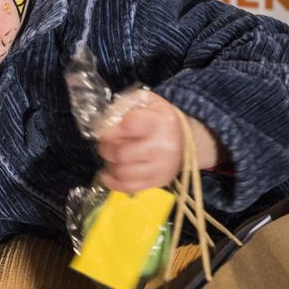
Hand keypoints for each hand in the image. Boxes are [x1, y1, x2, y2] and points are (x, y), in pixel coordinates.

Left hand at [97, 90, 219, 193]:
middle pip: (121, 153)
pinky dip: (113, 183)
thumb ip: (123, 106)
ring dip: (110, 165)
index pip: (129, 126)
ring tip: (112, 158)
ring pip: (123, 172)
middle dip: (106, 149)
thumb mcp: (145, 100)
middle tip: (106, 145)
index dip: (111, 130)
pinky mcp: (159, 181)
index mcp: (160, 121)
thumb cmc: (159, 119)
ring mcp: (162, 166)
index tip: (108, 130)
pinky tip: (108, 175)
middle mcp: (163, 146)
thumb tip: (104, 124)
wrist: (185, 139)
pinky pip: (130, 187)